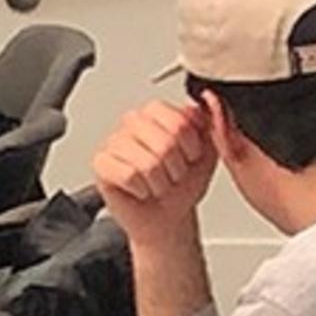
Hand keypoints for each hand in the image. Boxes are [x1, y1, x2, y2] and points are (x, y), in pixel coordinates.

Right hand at [92, 101, 216, 248]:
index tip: (189, 158)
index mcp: (158, 111)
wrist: (168, 216)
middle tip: (171, 174)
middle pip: (165, 143)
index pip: (179, 122)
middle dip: (176, 169)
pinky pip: (129, 175)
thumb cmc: (184, 184)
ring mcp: (114, 141)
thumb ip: (214, 122)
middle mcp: (134, 121)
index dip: (191, 148)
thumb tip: (210, 99)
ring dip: (160, 183)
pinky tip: (140, 189)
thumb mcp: (210, 151)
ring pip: (148, 163)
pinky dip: (142, 190)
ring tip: (157, 183)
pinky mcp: (101, 163)